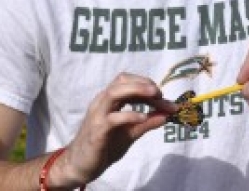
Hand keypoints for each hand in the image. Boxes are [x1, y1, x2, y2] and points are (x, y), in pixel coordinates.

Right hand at [54, 72, 177, 186]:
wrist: (80, 166)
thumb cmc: (105, 145)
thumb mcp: (131, 132)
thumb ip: (148, 123)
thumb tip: (168, 115)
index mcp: (110, 100)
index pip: (128, 81)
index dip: (146, 84)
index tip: (162, 96)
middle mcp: (102, 103)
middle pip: (121, 82)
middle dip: (143, 83)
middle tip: (160, 93)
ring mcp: (97, 115)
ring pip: (114, 93)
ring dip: (136, 90)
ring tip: (154, 95)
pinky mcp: (96, 131)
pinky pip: (112, 118)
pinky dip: (129, 115)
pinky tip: (143, 118)